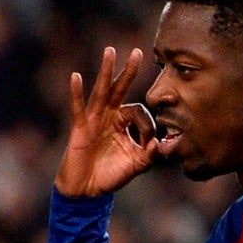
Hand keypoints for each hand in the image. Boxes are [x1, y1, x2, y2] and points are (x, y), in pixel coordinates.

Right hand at [55, 46, 175, 199]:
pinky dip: (76, 93)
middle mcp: (108, 116)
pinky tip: (76, 76)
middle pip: (120, 89)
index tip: (151, 145)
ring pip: (102, 91)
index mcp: (122, 122)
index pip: (139, 112)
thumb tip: (167, 143)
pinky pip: (78, 108)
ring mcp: (93, 120)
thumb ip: (153, 154)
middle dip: (130, 71)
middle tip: (139, 52)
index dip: (148, 127)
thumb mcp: (137, 164)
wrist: (87, 191)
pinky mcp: (80, 128)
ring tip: (110, 51)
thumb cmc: (110, 174)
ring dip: (107, 71)